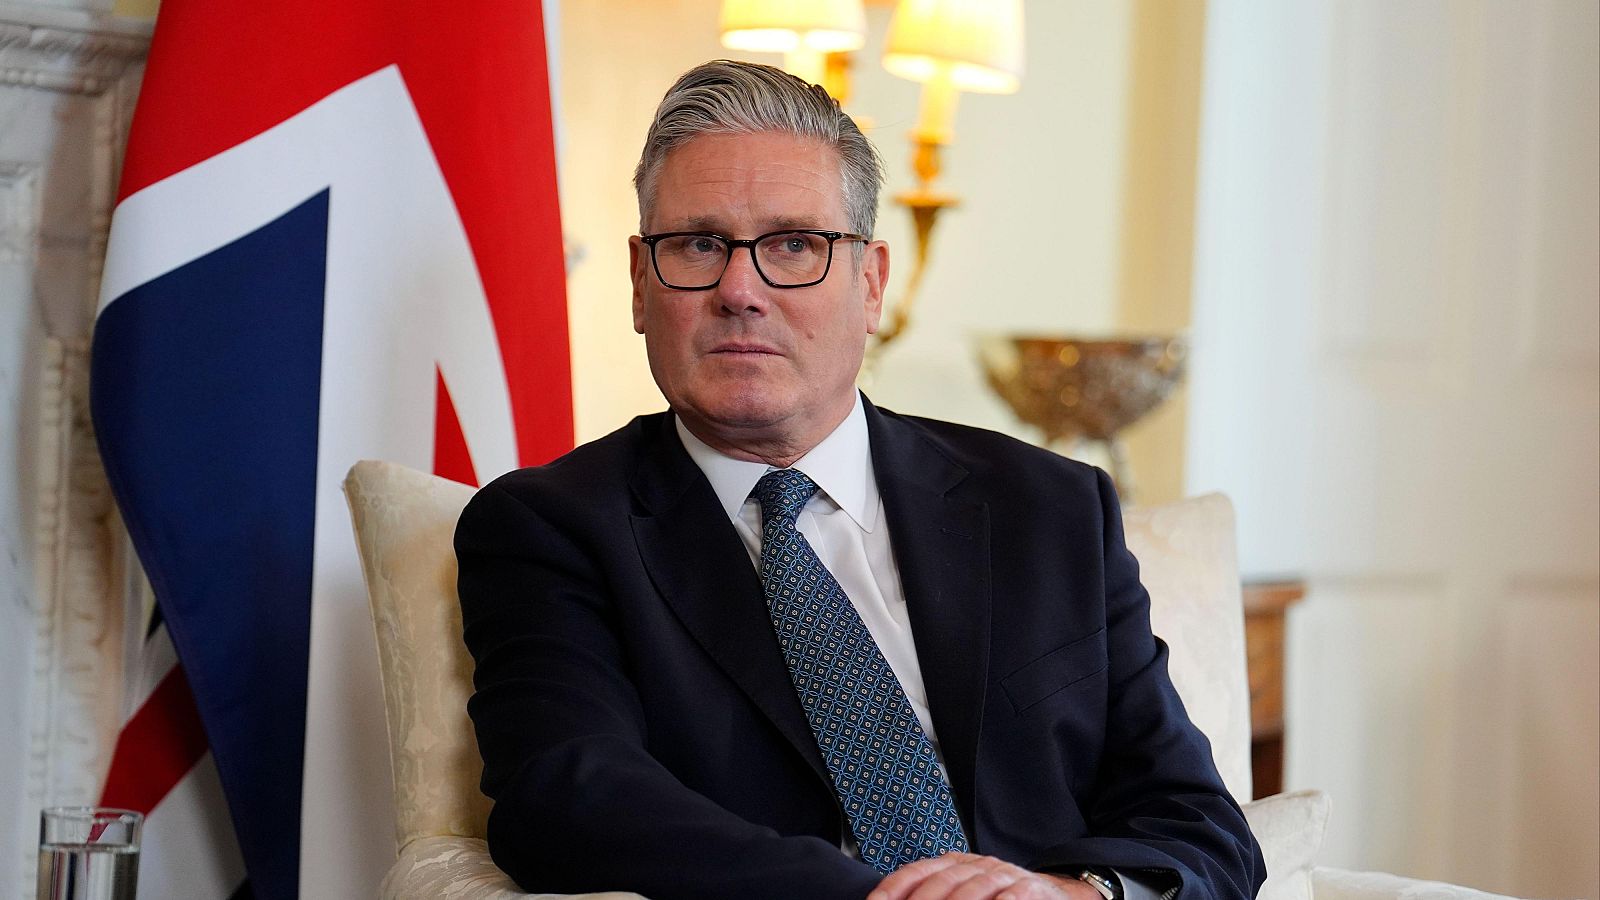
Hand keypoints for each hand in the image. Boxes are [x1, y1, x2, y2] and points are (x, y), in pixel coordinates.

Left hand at [868, 852, 1103, 899]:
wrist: (1054, 892)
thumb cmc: (1000, 897)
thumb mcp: (966, 891)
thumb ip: (937, 894)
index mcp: (955, 864)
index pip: (919, 871)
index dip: (894, 887)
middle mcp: (977, 865)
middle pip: (943, 881)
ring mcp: (1005, 876)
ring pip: (975, 888)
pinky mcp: (1031, 890)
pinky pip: (1014, 896)